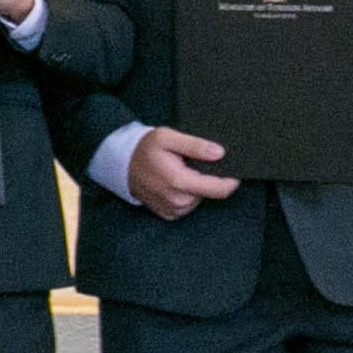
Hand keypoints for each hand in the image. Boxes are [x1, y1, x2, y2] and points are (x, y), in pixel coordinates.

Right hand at [125, 127, 239, 220]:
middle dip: (206, 179)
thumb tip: (219, 153)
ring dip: (196, 187)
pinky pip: (188, 206)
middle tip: (190, 165)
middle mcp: (177, 200)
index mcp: (180, 182)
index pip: (220, 189)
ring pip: (200, 199)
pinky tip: (174, 184)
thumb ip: (195, 145)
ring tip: (180, 173)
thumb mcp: (168, 137)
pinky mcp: (169, 214)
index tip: (232, 170)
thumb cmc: (145, 148)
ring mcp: (173, 210)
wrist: (121, 164)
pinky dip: (186, 195)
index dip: (231, 181)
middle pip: (211, 193)